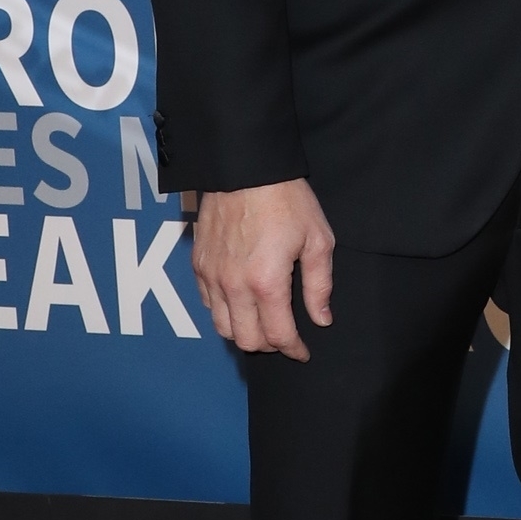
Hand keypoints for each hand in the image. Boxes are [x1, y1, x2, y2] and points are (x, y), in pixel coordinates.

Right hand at [192, 179, 335, 359]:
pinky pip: (207, 303)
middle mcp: (234, 285)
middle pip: (246, 340)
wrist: (246, 167)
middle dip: (269, 345)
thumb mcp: (318, 240)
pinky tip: (241, 301)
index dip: (293, 350)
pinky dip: (224, 311)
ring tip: (262, 322)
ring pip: (222, 327)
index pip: (278, 335)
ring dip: (244, 332)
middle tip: (284, 336)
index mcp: (266, 282)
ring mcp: (212, 275)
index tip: (302, 352)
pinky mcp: (198, 263)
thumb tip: (321, 319)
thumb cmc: (287, 200)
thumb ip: (319, 286)